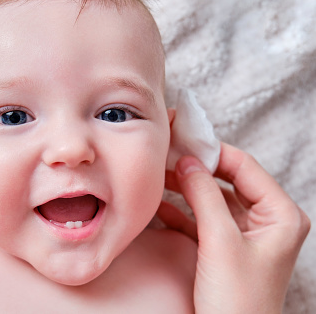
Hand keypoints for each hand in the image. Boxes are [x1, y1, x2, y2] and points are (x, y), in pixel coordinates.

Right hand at [157, 142, 310, 313]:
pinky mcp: (227, 248)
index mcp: (281, 215)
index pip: (245, 167)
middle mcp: (267, 220)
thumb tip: (188, 161)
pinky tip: (160, 205)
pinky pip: (204, 219)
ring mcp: (246, 234)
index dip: (213, 153)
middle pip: (228, 181)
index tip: (183, 142)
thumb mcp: (220, 242)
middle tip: (167, 158)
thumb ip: (205, 196)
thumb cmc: (238, 301)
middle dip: (197, 170)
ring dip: (187, 190)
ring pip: (213, 199)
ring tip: (159, 178)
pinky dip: (182, 212)